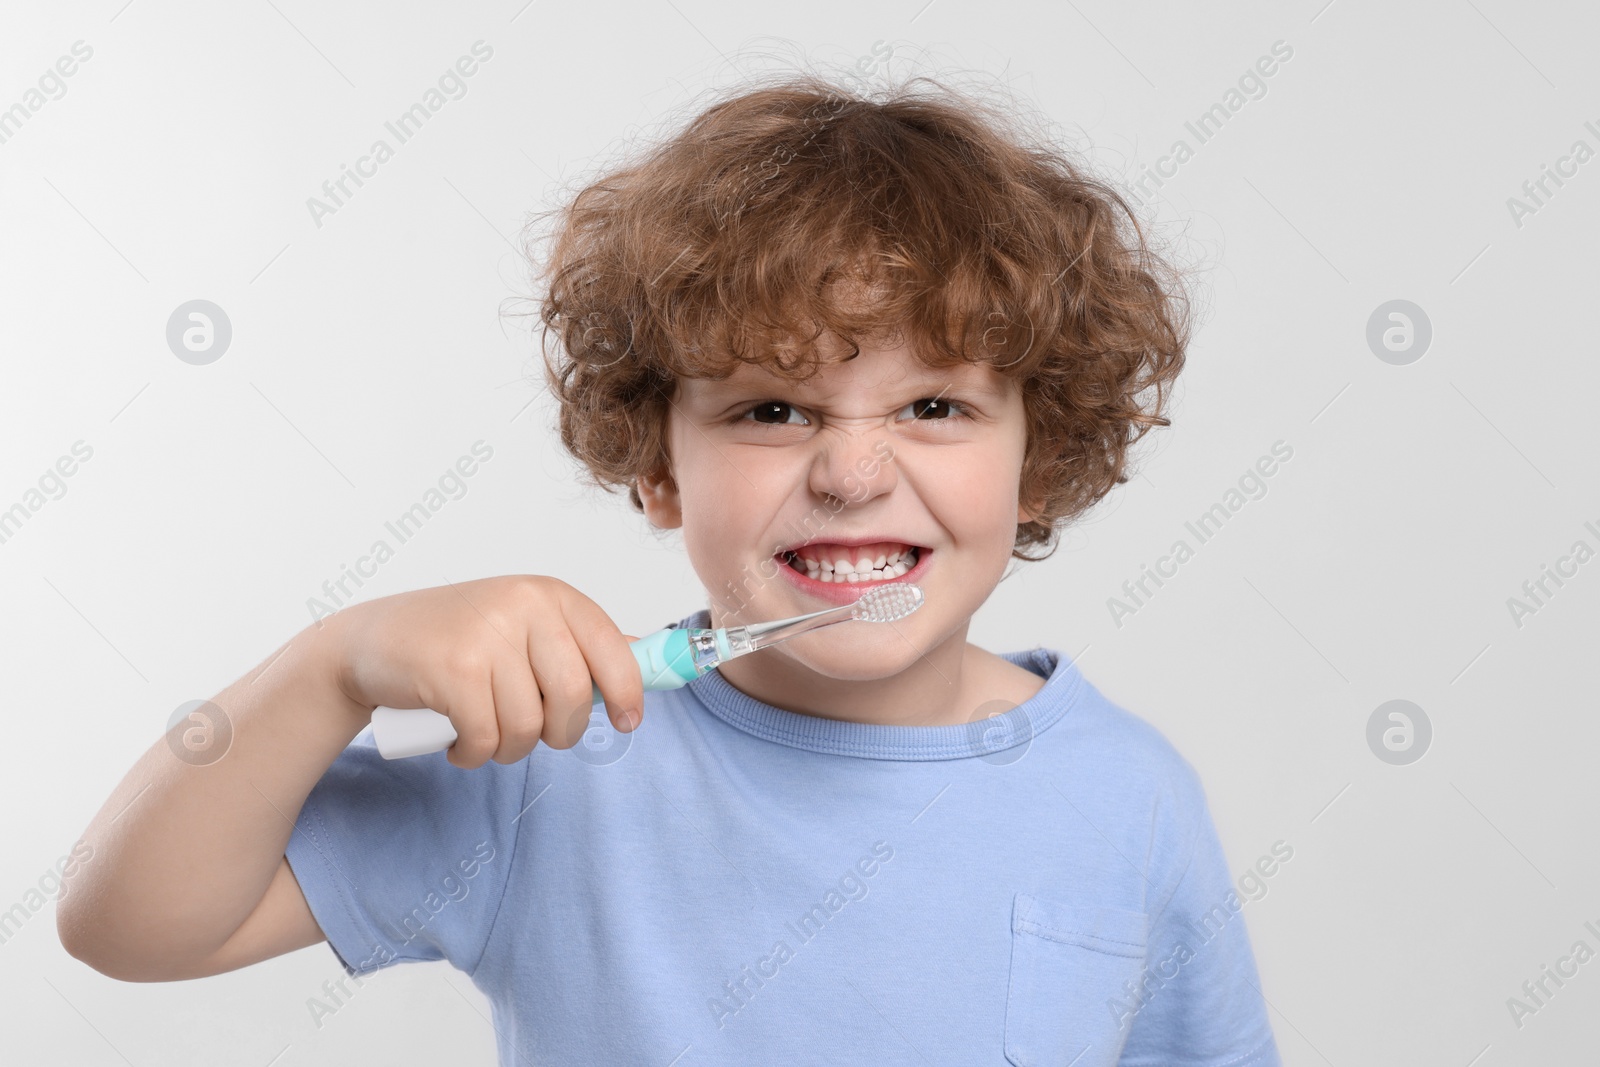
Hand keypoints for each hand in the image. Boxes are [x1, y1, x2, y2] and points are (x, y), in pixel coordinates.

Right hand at [325, 576, 644, 767]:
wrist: (369, 642)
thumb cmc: (453, 640)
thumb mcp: (521, 627)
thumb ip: (575, 645)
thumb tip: (639, 664)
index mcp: (551, 595)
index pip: (614, 649)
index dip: (629, 692)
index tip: (629, 722)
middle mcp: (524, 607)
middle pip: (575, 697)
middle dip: (559, 733)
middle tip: (532, 735)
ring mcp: (487, 636)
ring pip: (529, 725)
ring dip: (508, 748)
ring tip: (484, 732)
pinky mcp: (453, 670)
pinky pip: (487, 738)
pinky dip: (474, 755)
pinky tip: (459, 743)